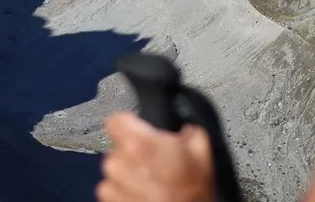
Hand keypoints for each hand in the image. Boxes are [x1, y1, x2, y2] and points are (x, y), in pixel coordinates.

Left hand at [97, 111, 215, 201]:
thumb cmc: (193, 196)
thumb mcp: (202, 152)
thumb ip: (185, 128)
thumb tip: (181, 124)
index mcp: (139, 144)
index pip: (116, 120)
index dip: (129, 124)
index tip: (138, 130)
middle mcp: (120, 164)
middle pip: (118, 147)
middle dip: (134, 152)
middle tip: (155, 163)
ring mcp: (112, 186)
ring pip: (116, 169)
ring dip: (130, 174)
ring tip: (152, 183)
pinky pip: (114, 189)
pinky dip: (126, 191)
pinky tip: (146, 195)